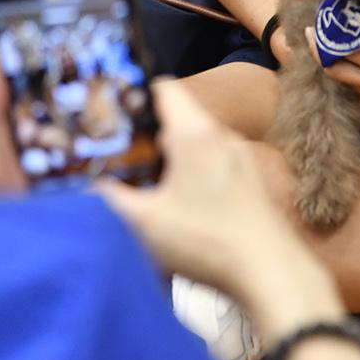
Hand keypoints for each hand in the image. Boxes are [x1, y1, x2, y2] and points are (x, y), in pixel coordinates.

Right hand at [99, 82, 338, 330]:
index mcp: (194, 133)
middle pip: (179, 119)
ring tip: (148, 184)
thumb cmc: (205, 240)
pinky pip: (215, 163)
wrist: (269, 271)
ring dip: (173, 158)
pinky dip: (195, 174)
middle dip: (150, 134)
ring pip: (197, 143)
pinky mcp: (250, 181)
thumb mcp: (144, 222)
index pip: (164, 89)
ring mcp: (240, 157)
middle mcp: (221, 136)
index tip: (113, 110)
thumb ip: (111, 199)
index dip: (136, 94)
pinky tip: (183, 205)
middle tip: (121, 155)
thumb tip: (90, 186)